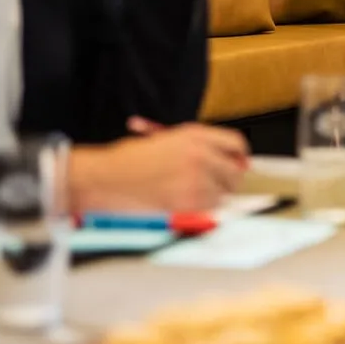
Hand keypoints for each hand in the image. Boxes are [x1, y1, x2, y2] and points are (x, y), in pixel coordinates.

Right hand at [68, 124, 250, 211]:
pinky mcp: (187, 201)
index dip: (240, 156)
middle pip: (235, 172)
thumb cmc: (130, 160)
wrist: (104, 177)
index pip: (236, 144)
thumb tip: (229, 160)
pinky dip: (201, 208)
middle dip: (229, 180)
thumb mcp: (167, 140)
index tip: (239, 163)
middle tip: (217, 185)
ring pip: (223, 193)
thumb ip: (200, 147)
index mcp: (195, 135)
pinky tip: (181, 201)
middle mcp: (200, 154)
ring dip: (212, 196)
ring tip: (187, 192)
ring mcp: (195, 178)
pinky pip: (209, 208)